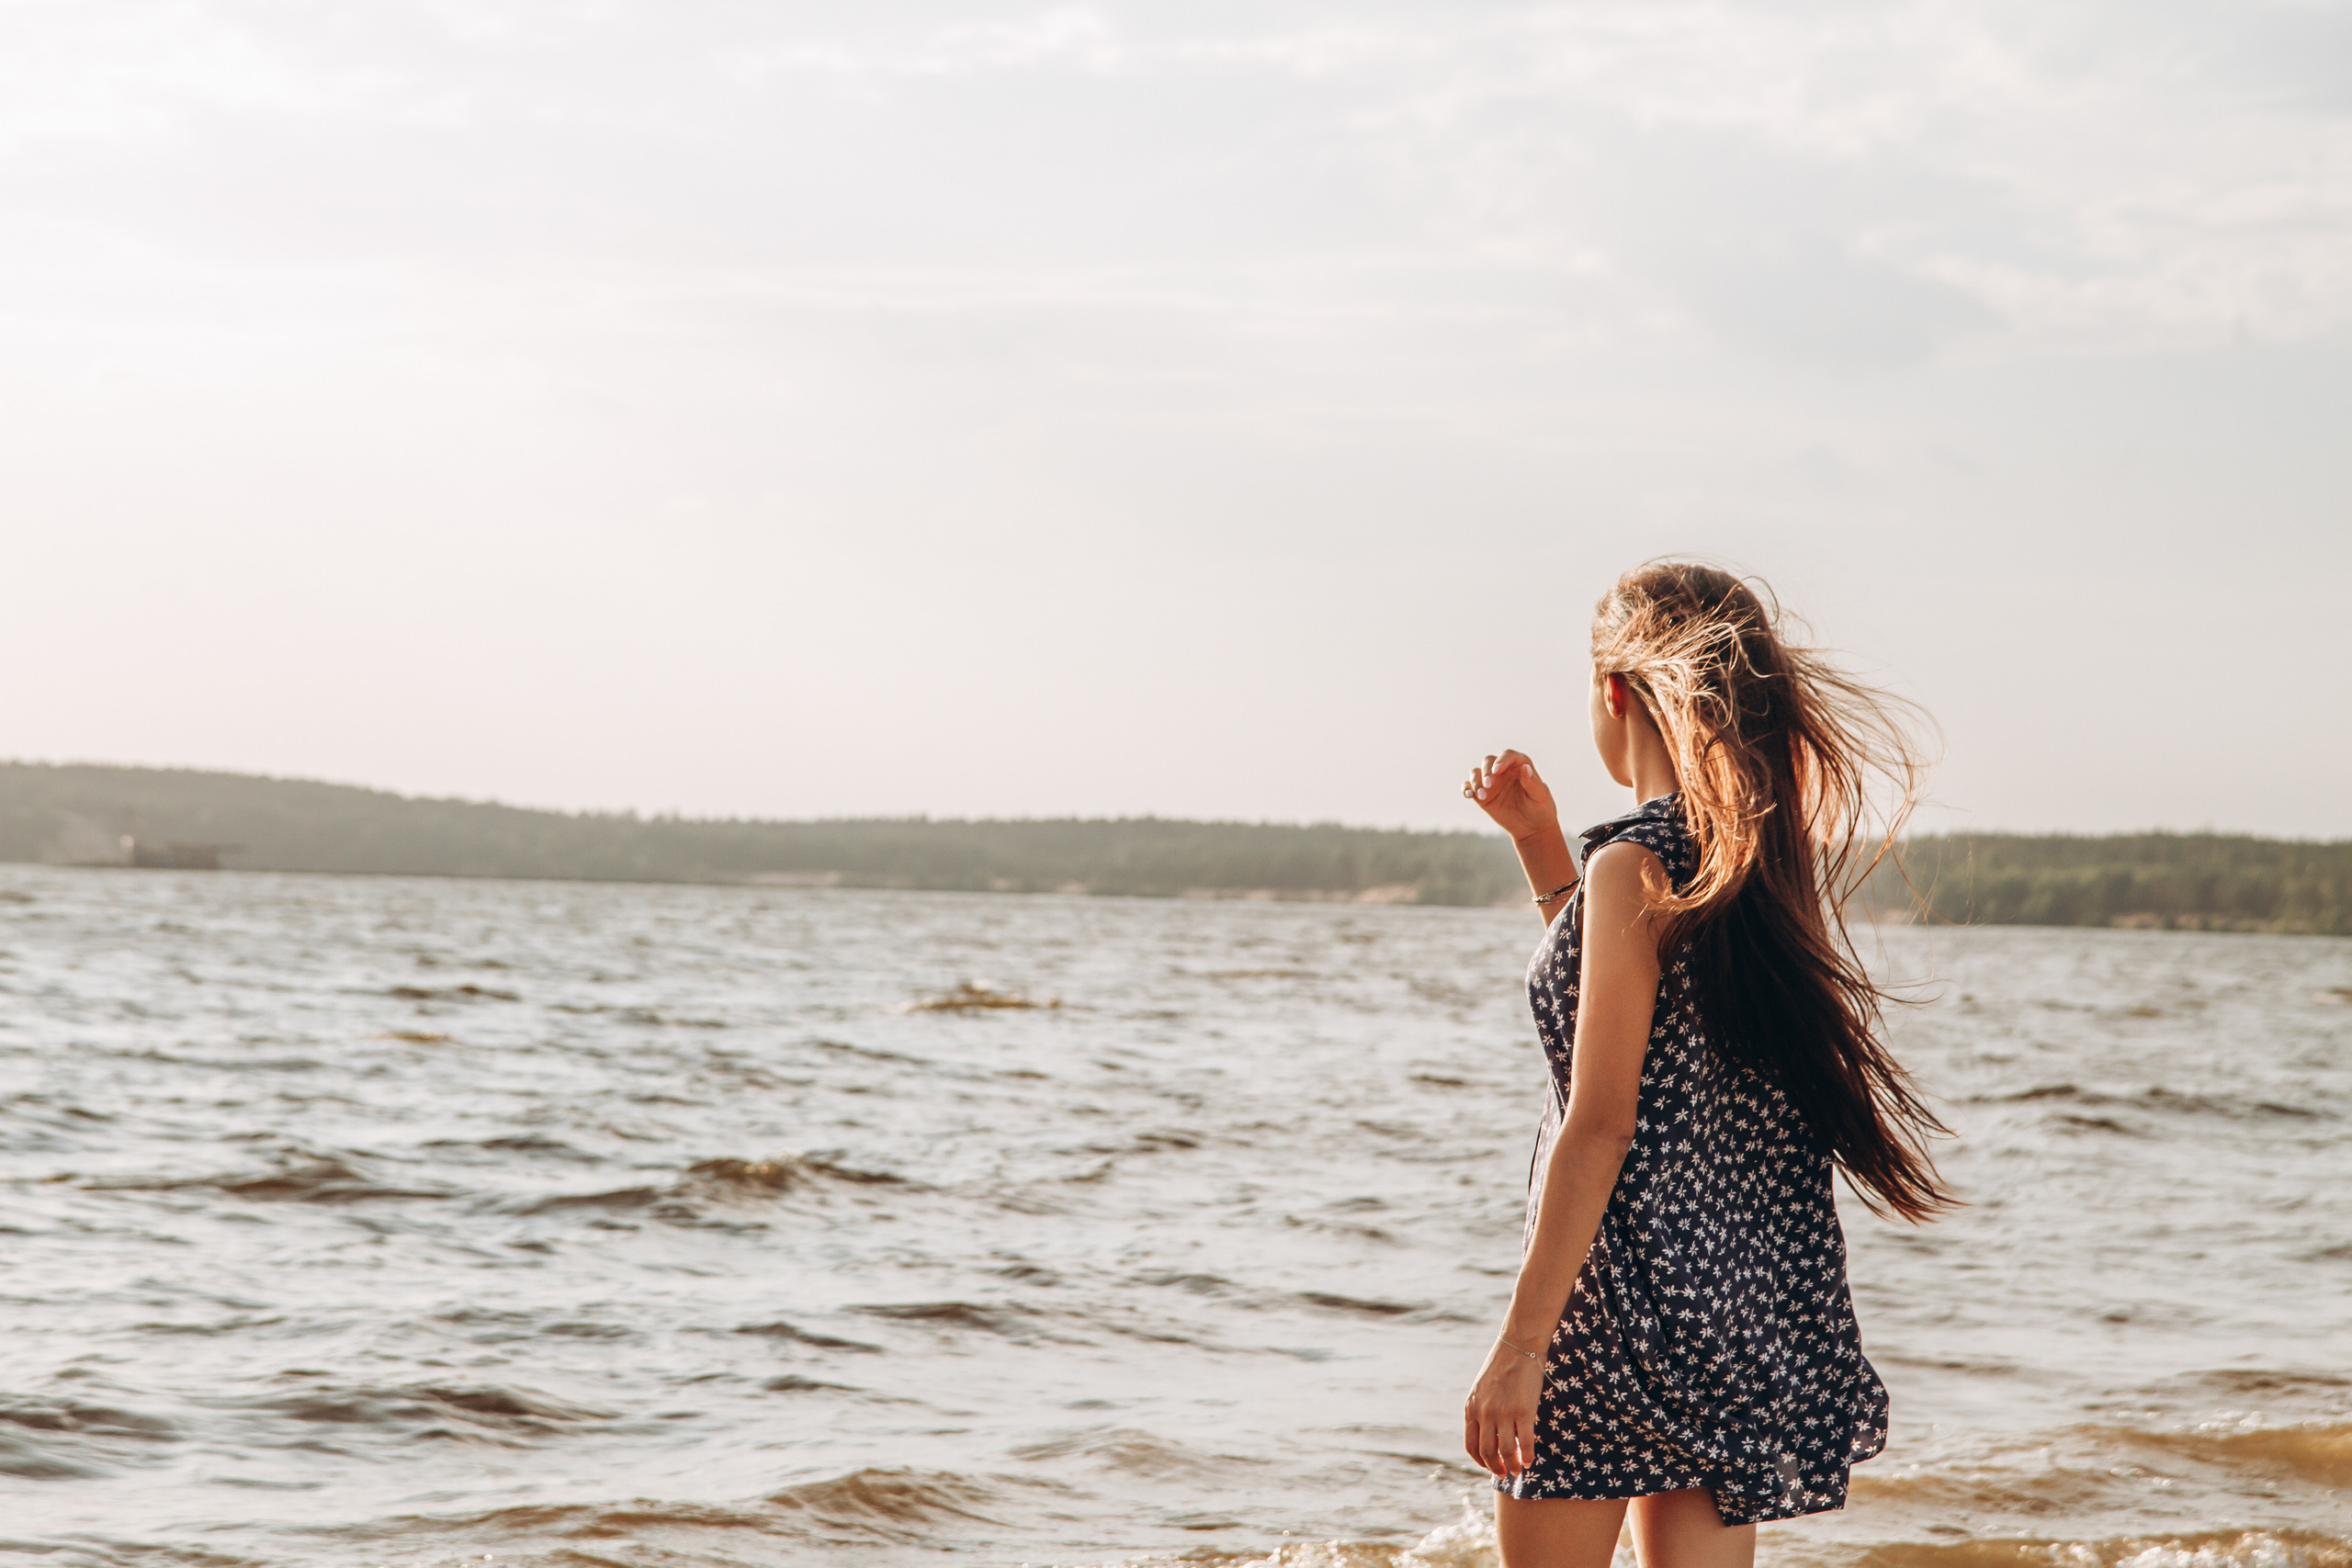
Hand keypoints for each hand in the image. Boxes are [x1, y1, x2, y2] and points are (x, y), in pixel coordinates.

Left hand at [1462, 1336, 1544, 1477]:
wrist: (1518, 1346)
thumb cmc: (1501, 1366)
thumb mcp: (1482, 1389)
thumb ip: (1481, 1410)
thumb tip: (1489, 1432)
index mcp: (1472, 1408)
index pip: (1471, 1445)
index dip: (1481, 1461)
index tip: (1490, 1466)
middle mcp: (1484, 1413)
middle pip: (1487, 1453)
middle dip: (1496, 1468)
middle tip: (1506, 1474)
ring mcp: (1503, 1414)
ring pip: (1506, 1452)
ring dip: (1513, 1466)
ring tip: (1519, 1470)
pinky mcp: (1523, 1411)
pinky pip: (1525, 1443)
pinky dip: (1528, 1456)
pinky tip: (1531, 1461)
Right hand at [1463, 750, 1559, 844]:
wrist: (1532, 827)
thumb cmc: (1540, 809)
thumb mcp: (1541, 796)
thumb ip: (1533, 783)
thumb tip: (1525, 768)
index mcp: (1519, 765)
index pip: (1508, 755)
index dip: (1501, 760)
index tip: (1496, 770)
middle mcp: (1503, 770)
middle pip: (1488, 761)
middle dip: (1486, 771)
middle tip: (1488, 785)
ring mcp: (1491, 782)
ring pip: (1476, 772)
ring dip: (1475, 781)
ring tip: (1481, 795)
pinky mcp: (1482, 795)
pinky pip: (1469, 787)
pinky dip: (1466, 789)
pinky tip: (1469, 795)